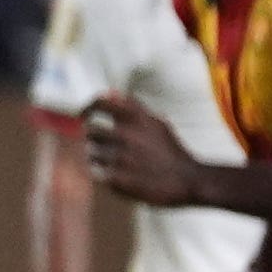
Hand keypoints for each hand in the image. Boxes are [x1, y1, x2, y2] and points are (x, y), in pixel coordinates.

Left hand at [83, 94, 208, 207]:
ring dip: (100, 159)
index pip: (100, 104)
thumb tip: (108, 92)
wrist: (186, 180)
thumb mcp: (155, 123)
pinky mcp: (117, 179)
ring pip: (91, 155)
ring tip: (118, 163)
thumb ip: (132, 107)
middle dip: (97, 139)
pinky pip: (97, 174)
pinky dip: (105, 176)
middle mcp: (126, 135)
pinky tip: (120, 176)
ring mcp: (120, 158)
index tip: (84, 115)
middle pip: (91, 132)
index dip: (88, 108)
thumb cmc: (170, 150)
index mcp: (137, 119)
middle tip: (109, 146)